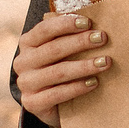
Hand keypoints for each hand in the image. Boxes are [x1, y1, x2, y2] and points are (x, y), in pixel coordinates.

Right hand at [14, 11, 112, 127]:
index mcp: (28, 43)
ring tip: (105, 62)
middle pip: (53, 49)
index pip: (45, 29)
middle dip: (80, 42)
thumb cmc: (61, 68)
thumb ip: (71, 36)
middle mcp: (22, 62)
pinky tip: (94, 82)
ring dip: (84, 66)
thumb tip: (95, 24)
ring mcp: (26, 84)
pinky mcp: (32, 103)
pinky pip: (57, 94)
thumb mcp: (62, 51)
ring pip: (58, 72)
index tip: (89, 22)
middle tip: (102, 38)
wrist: (52, 105)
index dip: (66, 24)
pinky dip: (77, 87)